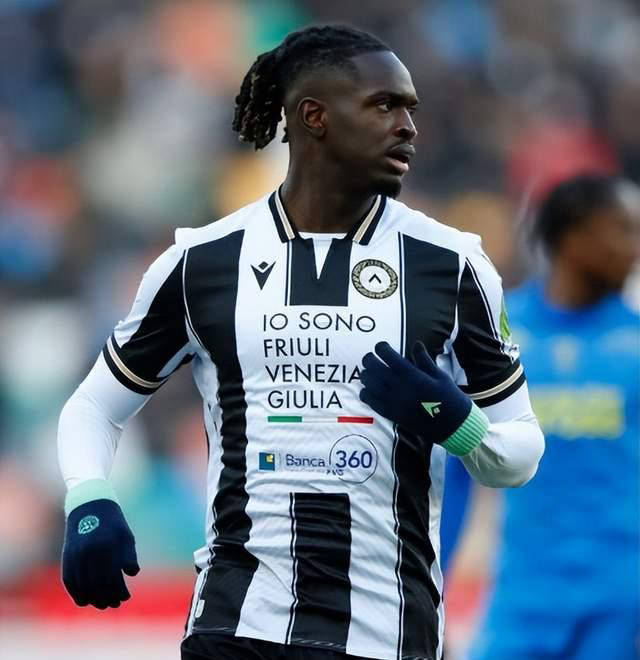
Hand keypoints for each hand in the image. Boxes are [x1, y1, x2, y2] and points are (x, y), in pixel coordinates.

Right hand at [62, 499, 138, 608]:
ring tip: (102, 604)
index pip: (112, 578)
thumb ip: (129, 555)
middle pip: (97, 585)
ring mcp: (75, 556)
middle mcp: (89, 552)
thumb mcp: (126, 536)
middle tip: (115, 604)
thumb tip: (132, 573)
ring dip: (92, 599)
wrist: (89, 506)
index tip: (125, 597)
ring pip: (82, 586)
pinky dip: (76, 594)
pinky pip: (69, 581)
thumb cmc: (113, 524)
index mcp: (107, 546)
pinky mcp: (66, 557)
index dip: (119, 592)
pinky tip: (85, 601)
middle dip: (107, 598)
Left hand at [360, 341, 487, 453]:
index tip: (382, 347)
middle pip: (373, 367)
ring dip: (366, 375)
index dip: (381, 347)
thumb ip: (424, 359)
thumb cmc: (449, 397)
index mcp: (411, 374)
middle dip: (369, 359)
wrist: (452, 425)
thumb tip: (416, 343)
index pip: (387, 354)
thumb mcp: (439, 375)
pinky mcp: (391, 414)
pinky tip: (367, 390)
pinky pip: (371, 402)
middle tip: (371, 358)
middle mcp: (398, 386)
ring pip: (368, 383)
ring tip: (368, 372)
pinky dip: (365, 393)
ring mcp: (392, 401)